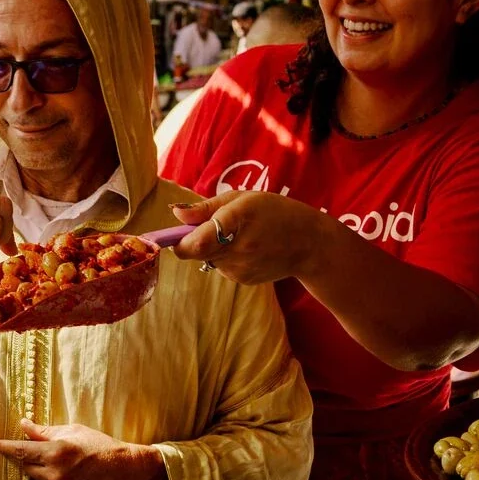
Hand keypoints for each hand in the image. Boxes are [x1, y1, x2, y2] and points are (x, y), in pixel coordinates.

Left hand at [0, 419, 167, 479]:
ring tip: (66, 465)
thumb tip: (24, 425)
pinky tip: (73, 479)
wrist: (127, 473)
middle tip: (38, 452)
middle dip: (28, 459)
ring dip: (44, 472)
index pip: (22, 451)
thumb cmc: (101, 447)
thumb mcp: (74, 431)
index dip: (8, 448)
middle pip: (26, 467)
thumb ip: (45, 431)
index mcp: (56, 452)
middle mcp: (55, 475)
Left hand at [169, 190, 333, 284]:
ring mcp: (241, 268)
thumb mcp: (242, 198)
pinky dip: (225, 257)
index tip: (169, 237)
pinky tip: (247, 249)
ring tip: (238, 235)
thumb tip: (175, 214)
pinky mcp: (243, 280)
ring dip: (211, 248)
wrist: (309, 243)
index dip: (177, 242)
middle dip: (191, 241)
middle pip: (195, 252)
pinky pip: (221, 267)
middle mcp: (239, 247)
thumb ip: (206, 208)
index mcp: (238, 219)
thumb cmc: (274, 212)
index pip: (197, 242)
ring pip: (206, 259)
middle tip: (207, 227)